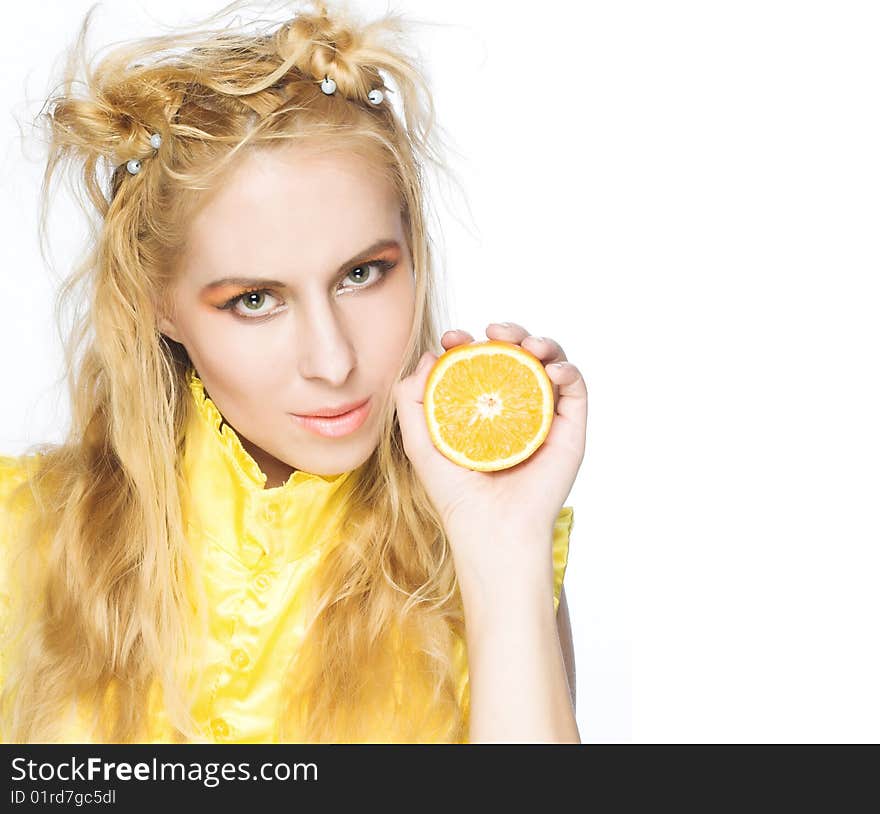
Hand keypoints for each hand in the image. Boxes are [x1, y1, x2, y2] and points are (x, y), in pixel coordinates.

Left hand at [392, 322, 587, 584]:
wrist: (492, 528)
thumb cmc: (455, 493)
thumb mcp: (420, 441)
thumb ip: (411, 399)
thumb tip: (427, 356)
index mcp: (484, 409)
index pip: (482, 363)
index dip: (469, 343)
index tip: (454, 338)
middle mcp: (516, 408)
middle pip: (519, 356)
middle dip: (509, 333)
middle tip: (493, 332)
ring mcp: (544, 417)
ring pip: (550, 363)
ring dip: (542, 342)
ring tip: (527, 344)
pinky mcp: (570, 429)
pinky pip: (576, 388)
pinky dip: (567, 369)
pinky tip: (550, 370)